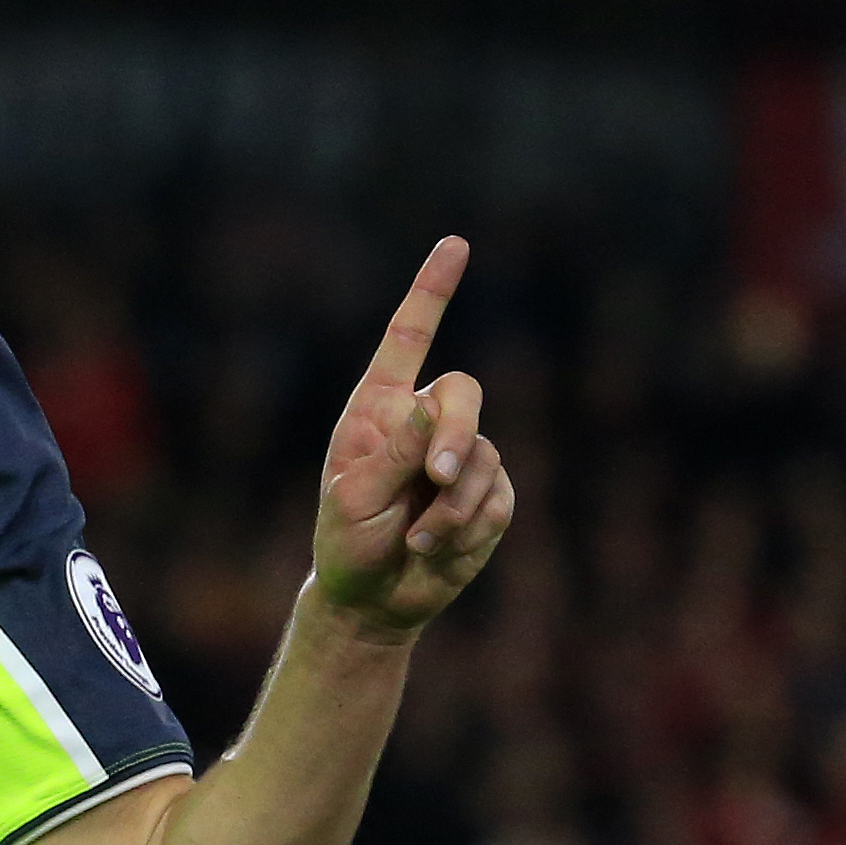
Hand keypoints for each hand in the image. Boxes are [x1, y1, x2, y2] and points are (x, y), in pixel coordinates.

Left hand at [311, 236, 514, 637]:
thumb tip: (430, 402)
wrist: (374, 599)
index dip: (432, 292)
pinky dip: (467, 527)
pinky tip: (436, 548)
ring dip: (453, 504)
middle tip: (437, 479)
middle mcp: (423, 424)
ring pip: (483, 455)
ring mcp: (461, 459)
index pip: (409, 339)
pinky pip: (497, 498)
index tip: (456, 244)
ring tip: (417, 538)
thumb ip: (394, 454)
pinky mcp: (489, 496)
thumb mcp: (355, 499)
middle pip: (462, 393)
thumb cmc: (348, 544)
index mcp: (379, 410)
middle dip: (455, 435)